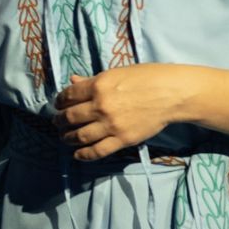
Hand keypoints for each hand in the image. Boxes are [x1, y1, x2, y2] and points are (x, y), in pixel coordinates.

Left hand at [52, 66, 191, 160]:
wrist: (171, 93)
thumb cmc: (146, 78)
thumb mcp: (116, 73)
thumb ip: (92, 80)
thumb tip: (72, 81)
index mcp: (98, 85)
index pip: (68, 96)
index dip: (59, 101)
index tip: (58, 104)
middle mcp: (101, 106)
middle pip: (70, 117)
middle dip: (60, 121)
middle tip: (57, 122)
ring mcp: (111, 125)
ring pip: (80, 136)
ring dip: (68, 138)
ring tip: (65, 137)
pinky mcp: (122, 140)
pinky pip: (97, 151)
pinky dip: (83, 155)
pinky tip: (77, 154)